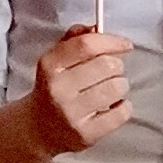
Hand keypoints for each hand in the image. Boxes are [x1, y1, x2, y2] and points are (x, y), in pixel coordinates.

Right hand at [21, 27, 131, 159]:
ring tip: (110, 89)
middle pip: (106, 65)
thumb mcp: (55, 60)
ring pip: (117, 88)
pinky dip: (123, 107)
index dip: (111, 41)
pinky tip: (112, 106)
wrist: (37, 128)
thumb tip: (96, 28)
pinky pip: (121, 113)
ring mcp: (72, 113)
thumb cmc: (53, 89)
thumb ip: (74, 40)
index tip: (124, 45)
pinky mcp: (86, 134)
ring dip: (120, 86)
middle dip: (116, 66)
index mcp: (50, 66)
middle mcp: (59, 89)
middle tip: (111, 72)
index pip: (86, 45)